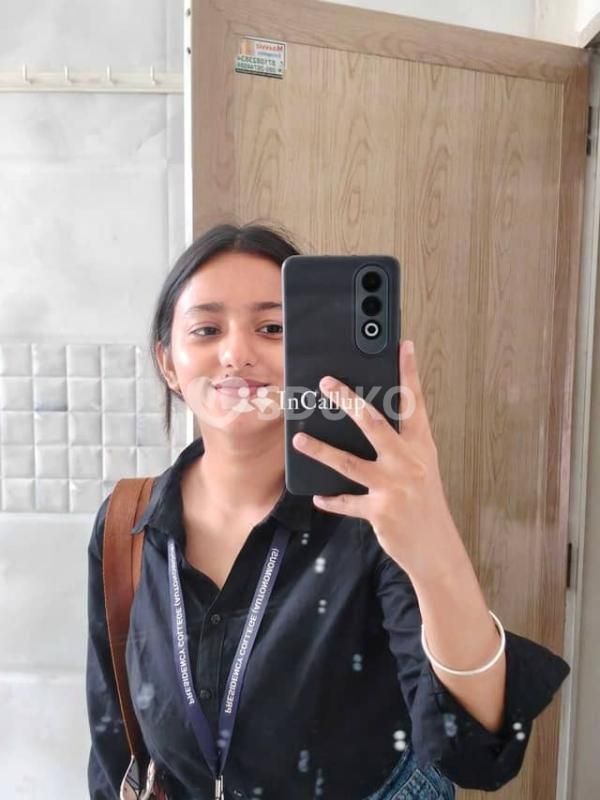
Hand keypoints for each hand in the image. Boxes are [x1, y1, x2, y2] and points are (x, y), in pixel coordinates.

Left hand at [292, 339, 466, 580]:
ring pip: (350, 462)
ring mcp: (394, 487)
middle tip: (326, 382)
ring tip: (300, 438)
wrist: (436, 547)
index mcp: (421, 447)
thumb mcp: (421, 467)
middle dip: (348, 400)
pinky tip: (318, 495)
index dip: (409, 373)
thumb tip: (368, 420)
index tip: (403, 346)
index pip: (415, 403)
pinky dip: (331, 499)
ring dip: (321, 450)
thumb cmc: (425, 503)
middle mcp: (409, 462)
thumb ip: (401, 445)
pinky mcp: (380, 511)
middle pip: (374, 423)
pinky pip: (347, 502)